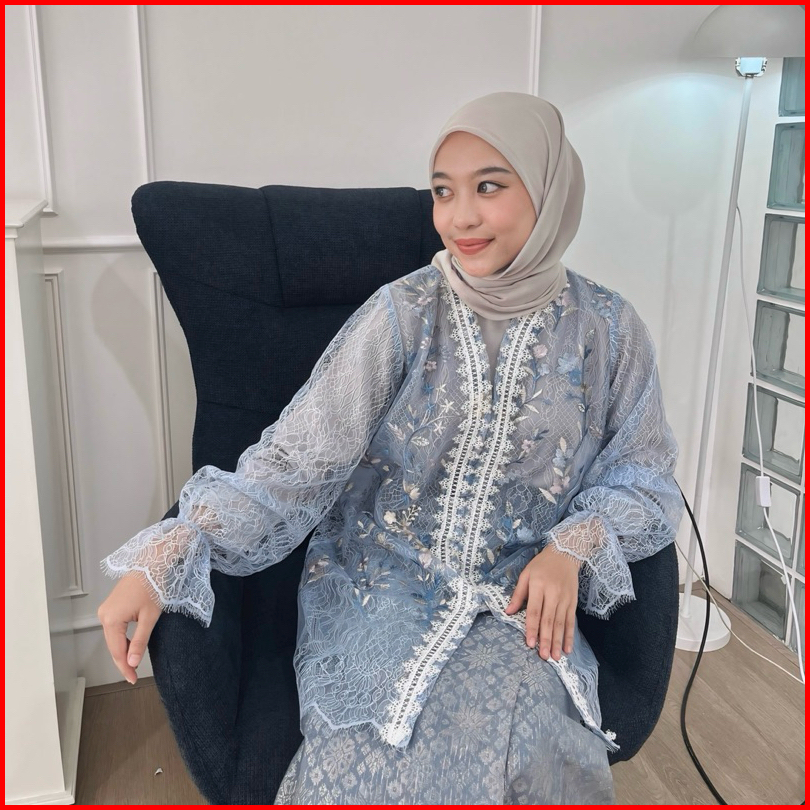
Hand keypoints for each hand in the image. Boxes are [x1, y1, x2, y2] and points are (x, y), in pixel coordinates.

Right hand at [97, 572, 162, 683]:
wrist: (152, 564)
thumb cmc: (153, 587)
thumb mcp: (149, 617)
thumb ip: (139, 641)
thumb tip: (132, 663)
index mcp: (111, 619)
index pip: (116, 651)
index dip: (125, 667)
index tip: (133, 679)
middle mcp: (103, 615)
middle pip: (112, 646)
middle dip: (123, 661)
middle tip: (133, 676)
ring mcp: (105, 610)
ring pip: (112, 638)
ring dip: (122, 651)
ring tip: (133, 664)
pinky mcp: (110, 607)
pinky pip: (114, 629)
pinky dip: (121, 639)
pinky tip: (130, 647)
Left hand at [504, 545, 581, 660]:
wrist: (565, 554)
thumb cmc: (541, 565)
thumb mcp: (526, 574)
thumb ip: (518, 594)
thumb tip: (507, 612)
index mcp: (538, 586)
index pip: (535, 611)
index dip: (532, 628)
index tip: (530, 643)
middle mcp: (553, 593)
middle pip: (549, 620)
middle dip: (546, 639)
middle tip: (544, 656)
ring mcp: (565, 598)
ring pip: (561, 623)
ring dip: (558, 641)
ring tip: (555, 657)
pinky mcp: (573, 601)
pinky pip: (571, 621)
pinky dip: (570, 635)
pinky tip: (567, 648)